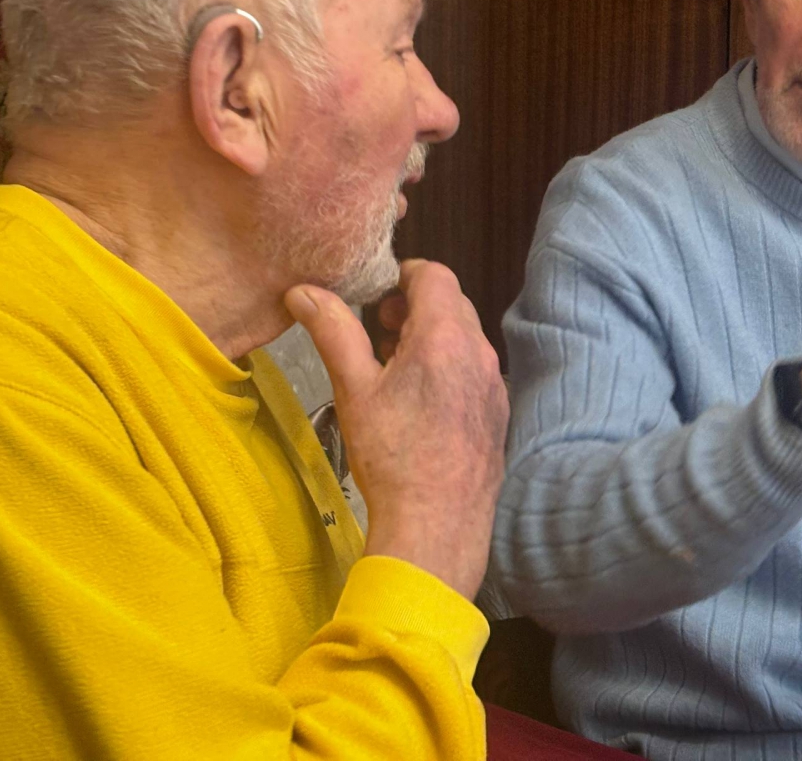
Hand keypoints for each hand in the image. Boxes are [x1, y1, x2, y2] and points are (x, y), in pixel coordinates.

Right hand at [285, 260, 508, 600]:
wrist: (437, 527)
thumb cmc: (392, 456)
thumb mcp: (354, 389)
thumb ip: (333, 331)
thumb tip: (304, 291)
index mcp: (445, 336)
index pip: (434, 274)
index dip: (402, 275)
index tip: (375, 296)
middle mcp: (479, 353)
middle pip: (452, 303)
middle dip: (414, 306)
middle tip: (378, 330)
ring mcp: (494, 385)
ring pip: (464, 339)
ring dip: (431, 337)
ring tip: (393, 367)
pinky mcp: (498, 414)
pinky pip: (474, 371)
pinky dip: (448, 368)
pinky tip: (420, 403)